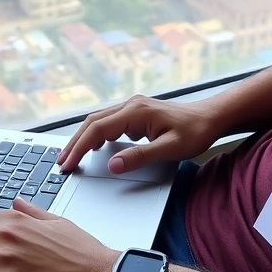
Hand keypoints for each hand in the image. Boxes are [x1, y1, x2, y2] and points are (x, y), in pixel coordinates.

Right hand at [56, 94, 218, 174]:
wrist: (211, 117)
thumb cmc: (195, 132)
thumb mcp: (170, 149)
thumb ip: (139, 157)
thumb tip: (112, 165)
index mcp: (135, 112)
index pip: (98, 130)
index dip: (80, 147)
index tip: (68, 164)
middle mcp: (130, 105)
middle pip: (92, 122)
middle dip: (75, 143)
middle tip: (61, 163)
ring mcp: (132, 107)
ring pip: (98, 120)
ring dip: (83, 138)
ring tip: (71, 156)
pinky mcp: (135, 112)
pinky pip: (108, 122)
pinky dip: (95, 134)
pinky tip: (94, 147)